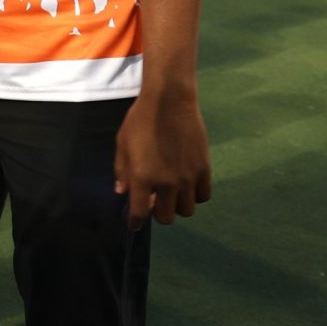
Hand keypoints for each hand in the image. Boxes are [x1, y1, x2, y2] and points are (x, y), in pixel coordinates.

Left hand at [114, 88, 211, 229]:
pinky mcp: (204, 169)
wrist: (170, 101)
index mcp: (144, 178)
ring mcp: (188, 178)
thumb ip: (122, 171)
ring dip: (177, 206)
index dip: (135, 223)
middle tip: (154, 201)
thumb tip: (122, 192)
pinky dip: (195, 195)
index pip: (139, 214)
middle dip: (157, 213)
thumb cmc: (140, 120)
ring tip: (171, 193)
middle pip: (166, 218)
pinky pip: (203, 196)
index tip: (134, 224)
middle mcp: (168, 183)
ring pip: (187, 211)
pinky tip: (187, 185)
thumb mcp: (122, 144)